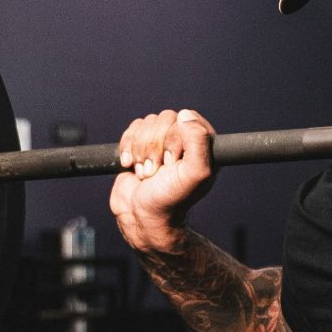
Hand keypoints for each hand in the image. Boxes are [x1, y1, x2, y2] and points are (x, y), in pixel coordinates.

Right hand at [109, 109, 216, 251]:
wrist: (141, 217)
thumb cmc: (171, 200)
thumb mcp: (195, 173)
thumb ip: (199, 142)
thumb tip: (186, 115)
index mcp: (203, 147)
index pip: (188, 118)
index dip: (175, 137)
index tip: (172, 162)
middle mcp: (184, 142)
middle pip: (164, 119)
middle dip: (154, 147)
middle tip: (157, 172)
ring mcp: (162, 144)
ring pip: (146, 124)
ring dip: (141, 151)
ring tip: (146, 173)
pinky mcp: (141, 147)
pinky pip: (132, 130)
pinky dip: (127, 148)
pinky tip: (130, 166)